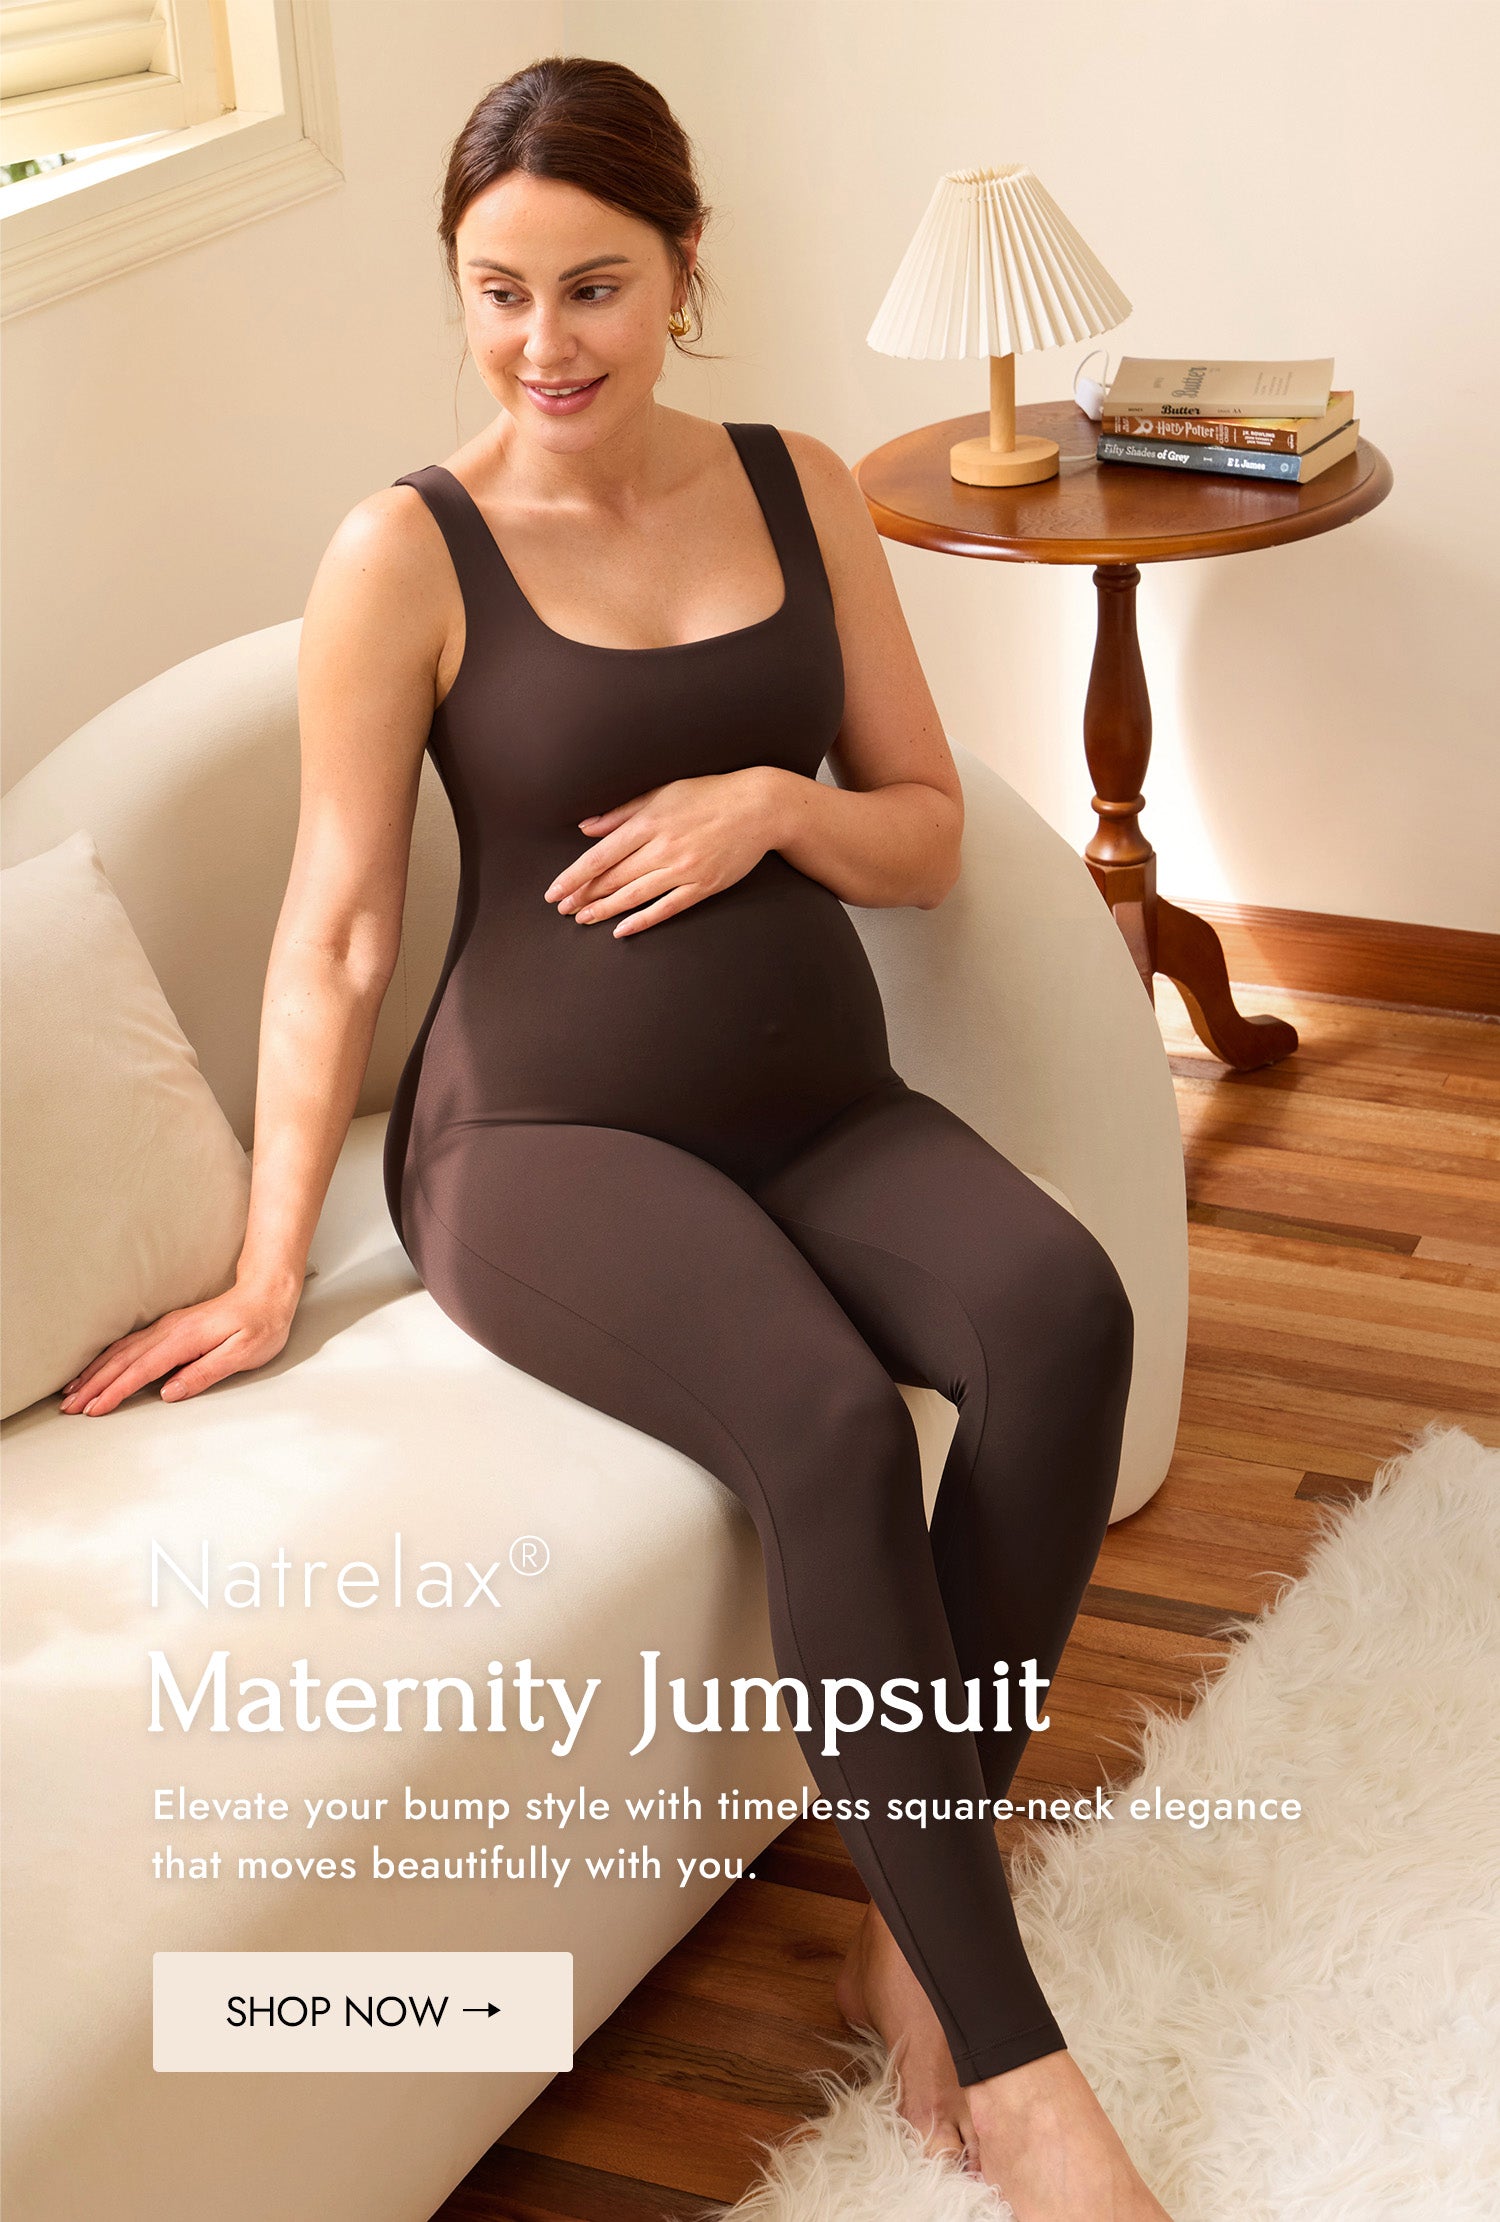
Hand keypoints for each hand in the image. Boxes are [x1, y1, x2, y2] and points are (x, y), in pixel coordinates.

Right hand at [56, 1277, 301, 1415]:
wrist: (268, 1292)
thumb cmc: (261, 1325)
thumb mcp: (242, 1354)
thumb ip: (204, 1373)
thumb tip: (169, 1393)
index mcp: (185, 1339)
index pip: (142, 1370)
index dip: (115, 1392)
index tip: (94, 1410)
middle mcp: (169, 1331)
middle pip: (122, 1361)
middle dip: (93, 1386)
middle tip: (70, 1408)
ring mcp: (167, 1327)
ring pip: (121, 1352)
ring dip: (94, 1372)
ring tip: (72, 1392)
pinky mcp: (169, 1328)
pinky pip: (129, 1345)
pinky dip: (107, 1358)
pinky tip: (97, 1368)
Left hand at [543, 767, 783, 936]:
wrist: (760, 808)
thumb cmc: (709, 795)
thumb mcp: (662, 792)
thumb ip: (621, 812)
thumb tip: (586, 828)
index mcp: (649, 822)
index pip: (601, 855)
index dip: (574, 876)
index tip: (554, 891)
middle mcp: (663, 847)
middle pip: (613, 878)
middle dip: (583, 896)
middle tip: (562, 908)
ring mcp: (684, 869)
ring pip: (634, 896)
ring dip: (605, 910)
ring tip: (582, 920)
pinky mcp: (703, 886)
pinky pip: (666, 908)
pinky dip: (642, 920)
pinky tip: (621, 930)